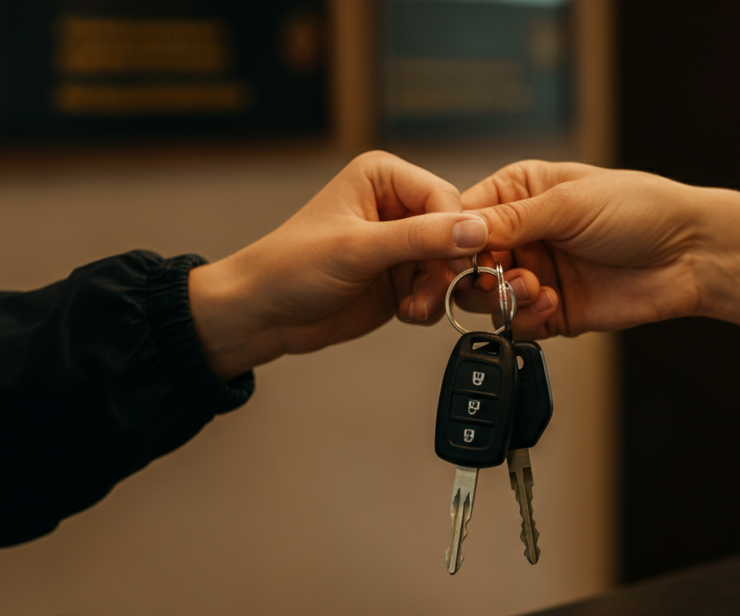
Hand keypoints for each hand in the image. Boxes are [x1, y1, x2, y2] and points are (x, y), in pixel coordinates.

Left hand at [188, 151, 491, 379]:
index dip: (457, 232)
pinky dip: (430, 304)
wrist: (263, 315)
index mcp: (383, 177)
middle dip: (446, 268)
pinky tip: (404, 311)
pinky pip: (438, 289)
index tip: (456, 265)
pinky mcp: (402, 277)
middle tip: (433, 291)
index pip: (446, 197)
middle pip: (455, 233)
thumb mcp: (358, 249)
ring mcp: (401, 244)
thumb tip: (476, 229)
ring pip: (450, 265)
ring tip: (411, 306)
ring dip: (438, 291)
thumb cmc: (290, 267)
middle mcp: (397, 206)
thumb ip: (420, 237)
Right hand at [410, 160, 719, 338]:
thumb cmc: (641, 209)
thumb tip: (458, 229)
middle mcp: (524, 234)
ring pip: (488, 297)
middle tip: (495, 278)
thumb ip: (511, 219)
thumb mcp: (570, 204)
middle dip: (476, 275)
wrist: (692, 254)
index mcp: (520, 193)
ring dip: (503, 297)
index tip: (451, 256)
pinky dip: (526, 318)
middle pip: (468, 263)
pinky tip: (551, 303)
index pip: (464, 218)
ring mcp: (538, 274)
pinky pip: (519, 323)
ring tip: (533, 288)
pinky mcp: (554, 311)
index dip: (451, 239)